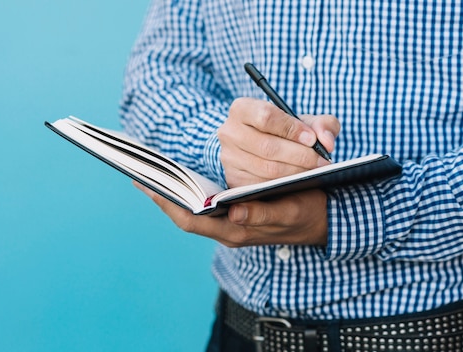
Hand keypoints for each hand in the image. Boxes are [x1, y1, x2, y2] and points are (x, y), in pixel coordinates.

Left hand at [134, 181, 327, 246]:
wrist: (323, 222)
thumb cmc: (307, 213)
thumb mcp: (290, 212)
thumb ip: (264, 214)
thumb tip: (235, 211)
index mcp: (239, 231)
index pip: (192, 219)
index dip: (168, 202)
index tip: (146, 184)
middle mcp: (229, 231)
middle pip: (185, 217)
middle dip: (162, 198)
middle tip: (139, 176)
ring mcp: (231, 226)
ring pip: (192, 214)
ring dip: (172, 197)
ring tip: (152, 176)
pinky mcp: (236, 218)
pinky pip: (204, 211)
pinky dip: (189, 196)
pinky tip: (182, 181)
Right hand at [218, 97, 339, 187]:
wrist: (265, 149)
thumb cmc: (287, 132)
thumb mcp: (306, 122)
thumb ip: (323, 124)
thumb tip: (326, 141)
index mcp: (241, 108)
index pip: (266, 116)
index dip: (292, 128)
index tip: (312, 139)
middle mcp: (229, 132)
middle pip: (267, 146)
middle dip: (299, 155)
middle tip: (321, 161)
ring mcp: (228, 157)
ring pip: (266, 168)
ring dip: (295, 172)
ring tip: (314, 171)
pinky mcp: (233, 179)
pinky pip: (261, 185)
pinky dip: (284, 185)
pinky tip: (299, 181)